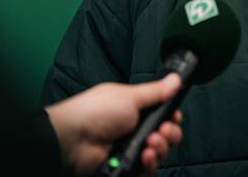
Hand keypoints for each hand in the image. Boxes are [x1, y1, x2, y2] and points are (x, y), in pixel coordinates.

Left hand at [45, 73, 183, 174]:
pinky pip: (147, 169)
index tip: (174, 117)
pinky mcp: (126, 165)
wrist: (73, 138)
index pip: (163, 115)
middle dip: (170, 134)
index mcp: (136, 108)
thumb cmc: (95, 111)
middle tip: (163, 130)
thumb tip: (174, 79)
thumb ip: (156, 91)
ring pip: (158, 153)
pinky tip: (143, 156)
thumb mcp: (130, 96)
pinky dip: (149, 164)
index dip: (172, 117)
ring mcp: (130, 148)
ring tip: (149, 144)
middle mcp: (134, 128)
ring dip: (160, 148)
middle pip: (165, 135)